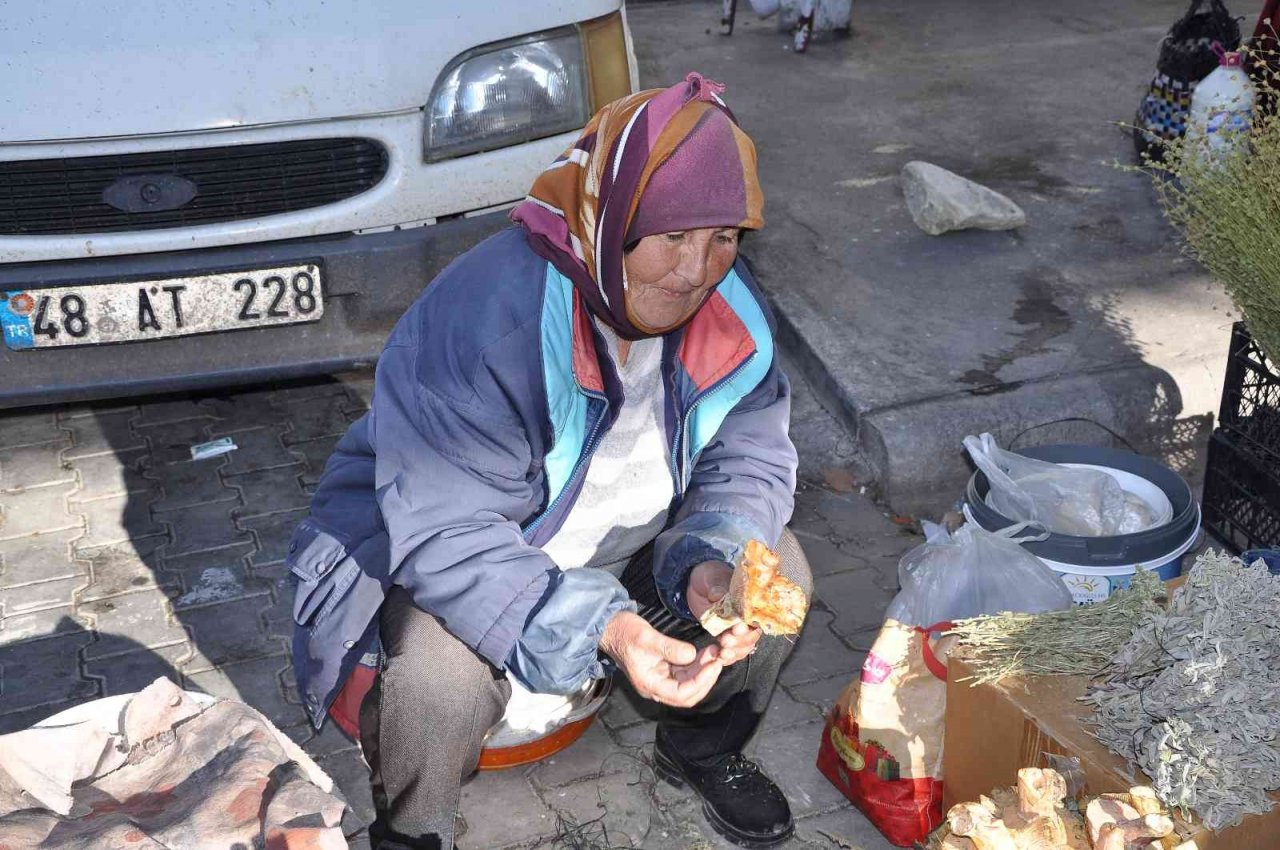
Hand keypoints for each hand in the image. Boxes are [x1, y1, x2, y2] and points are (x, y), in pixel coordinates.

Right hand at [600, 611, 721, 707]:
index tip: (714, 665)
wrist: (610, 628)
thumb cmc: (624, 632)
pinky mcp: (664, 670)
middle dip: (706, 678)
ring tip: (714, 652)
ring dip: (704, 670)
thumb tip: (692, 655)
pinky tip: (705, 652)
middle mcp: (656, 687)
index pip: (682, 694)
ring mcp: (661, 679)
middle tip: (718, 658)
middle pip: (689, 695)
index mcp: (650, 684)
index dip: (701, 682)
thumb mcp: (647, 638)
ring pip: (689, 684)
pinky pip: (685, 673)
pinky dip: (698, 665)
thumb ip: (670, 648)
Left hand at [686, 560, 762, 666]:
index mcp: (748, 600)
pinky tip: (719, 657)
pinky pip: (732, 650)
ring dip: (735, 652)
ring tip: (722, 653)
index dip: (749, 624)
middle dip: (741, 641)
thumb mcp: (711, 577)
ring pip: (744, 646)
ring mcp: (736, 628)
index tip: (737, 627)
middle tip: (726, 641)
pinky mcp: (726, 636)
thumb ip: (716, 586)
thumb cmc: (708, 575)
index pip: (755, 615)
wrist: (695, 583)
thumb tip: (718, 594)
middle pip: (752, 634)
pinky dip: (727, 657)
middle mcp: (746, 616)